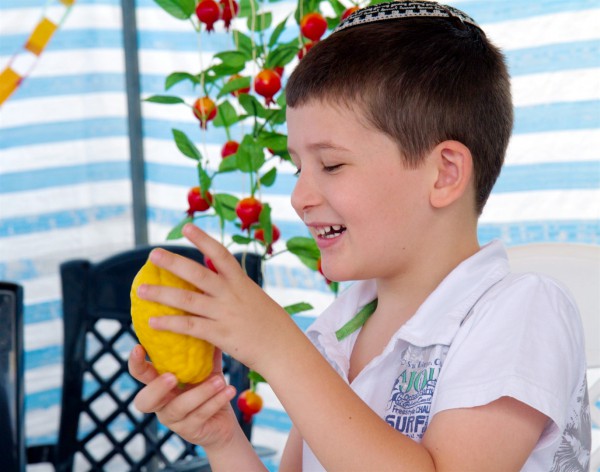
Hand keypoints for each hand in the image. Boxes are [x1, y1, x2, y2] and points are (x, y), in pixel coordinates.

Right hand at [128, 344, 238, 448]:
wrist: (224, 422)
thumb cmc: (210, 387)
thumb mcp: (206, 367)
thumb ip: (202, 348)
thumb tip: (206, 315)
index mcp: (160, 384)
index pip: (140, 374)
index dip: (135, 363)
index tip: (138, 347)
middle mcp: (161, 404)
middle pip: (144, 401)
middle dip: (157, 388)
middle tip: (172, 376)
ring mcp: (174, 420)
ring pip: (179, 407)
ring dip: (200, 392)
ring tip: (219, 380)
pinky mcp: (191, 431)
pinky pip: (201, 415)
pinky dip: (216, 401)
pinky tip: (229, 390)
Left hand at [135, 223, 300, 371]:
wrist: (283, 348)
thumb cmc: (271, 325)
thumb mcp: (256, 299)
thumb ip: (236, 290)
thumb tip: (219, 281)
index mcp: (241, 282)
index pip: (220, 253)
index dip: (202, 239)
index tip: (186, 227)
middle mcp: (231, 293)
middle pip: (196, 273)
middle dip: (172, 262)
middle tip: (152, 254)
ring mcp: (224, 313)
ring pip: (186, 300)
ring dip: (161, 294)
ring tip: (141, 290)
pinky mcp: (220, 334)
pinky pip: (189, 327)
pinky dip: (169, 324)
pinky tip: (153, 322)